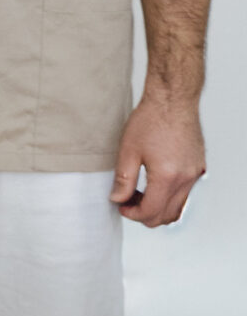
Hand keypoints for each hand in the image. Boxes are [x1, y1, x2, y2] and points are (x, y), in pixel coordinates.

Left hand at [112, 93, 206, 226]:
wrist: (172, 101)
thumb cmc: (152, 119)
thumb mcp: (128, 150)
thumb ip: (123, 179)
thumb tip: (117, 199)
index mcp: (167, 177)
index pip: (151, 211)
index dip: (132, 214)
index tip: (121, 207)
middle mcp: (186, 179)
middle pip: (167, 215)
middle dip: (145, 214)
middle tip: (127, 202)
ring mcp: (195, 174)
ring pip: (178, 207)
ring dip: (158, 208)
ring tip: (138, 194)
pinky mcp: (198, 168)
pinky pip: (185, 193)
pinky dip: (170, 197)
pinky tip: (153, 185)